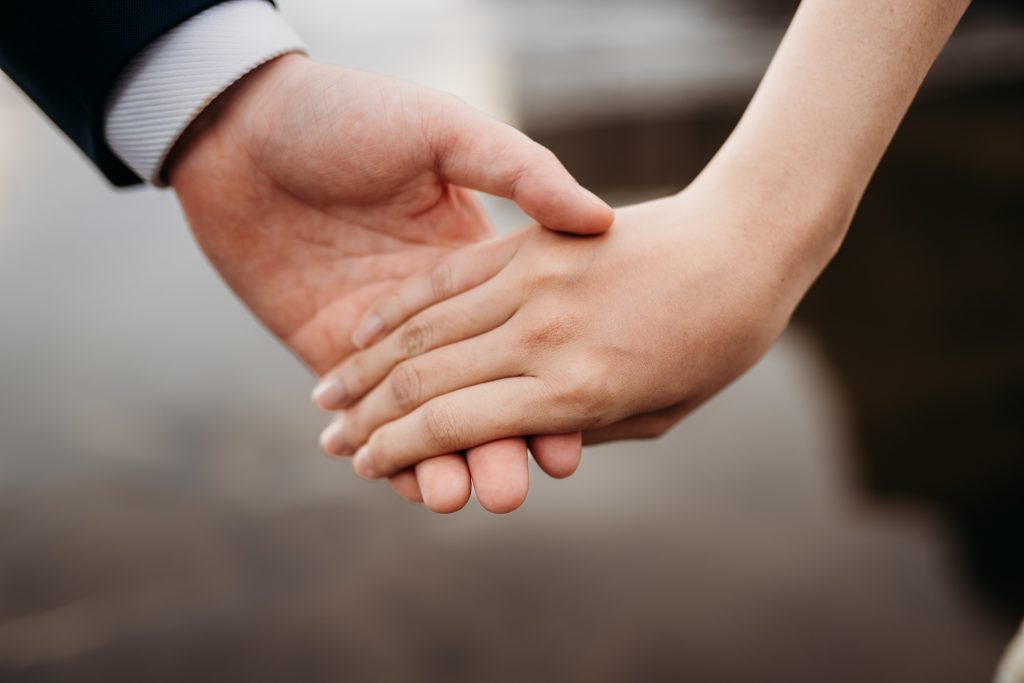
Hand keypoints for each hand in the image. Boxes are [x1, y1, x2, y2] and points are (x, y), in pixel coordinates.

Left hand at [168, 54, 613, 511]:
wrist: (242, 130)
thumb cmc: (349, 117)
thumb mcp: (445, 130)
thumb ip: (520, 171)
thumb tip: (598, 219)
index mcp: (479, 263)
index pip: (527, 342)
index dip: (550, 390)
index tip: (569, 441)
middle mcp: (439, 314)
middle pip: (481, 393)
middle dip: (498, 446)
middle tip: (514, 492)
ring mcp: (383, 342)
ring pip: (426, 419)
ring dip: (444, 464)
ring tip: (460, 499)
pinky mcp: (327, 356)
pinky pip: (366, 420)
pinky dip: (389, 459)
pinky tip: (410, 490)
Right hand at [319, 174, 839, 478]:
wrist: (746, 243)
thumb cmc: (713, 347)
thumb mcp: (652, 415)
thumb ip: (571, 431)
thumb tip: (507, 441)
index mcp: (573, 393)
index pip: (449, 427)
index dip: (394, 453)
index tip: (362, 467)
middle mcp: (543, 337)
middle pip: (422, 381)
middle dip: (364, 418)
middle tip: (328, 442)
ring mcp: (535, 282)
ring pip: (423, 329)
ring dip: (363, 366)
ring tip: (325, 394)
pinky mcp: (534, 243)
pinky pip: (448, 275)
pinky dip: (398, 306)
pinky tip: (362, 328)